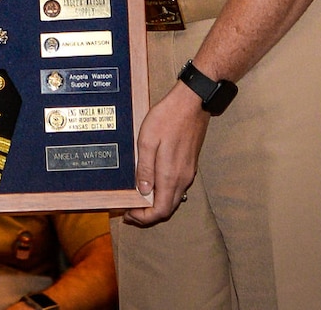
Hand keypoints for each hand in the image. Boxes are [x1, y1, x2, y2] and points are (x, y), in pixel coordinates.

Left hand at [125, 83, 210, 225]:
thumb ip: (145, 168)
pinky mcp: (189, 164)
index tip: (129, 213)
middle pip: (167, 208)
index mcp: (170, 175)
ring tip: (137, 196)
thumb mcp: (147, 140)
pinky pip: (176, 186)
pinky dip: (163, 191)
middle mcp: (182, 178)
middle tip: (129, 207)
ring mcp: (188, 171)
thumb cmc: (167, 118)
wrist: (192, 102)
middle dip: (148, 213)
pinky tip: (150, 182)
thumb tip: (143, 191)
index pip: (161, 211)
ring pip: (173, 198)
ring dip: (155, 202)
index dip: (144, 217)